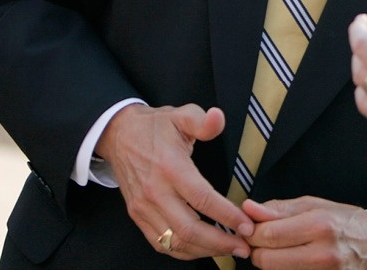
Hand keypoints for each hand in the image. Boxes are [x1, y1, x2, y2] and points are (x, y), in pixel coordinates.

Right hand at [96, 103, 253, 259]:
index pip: (202, 199)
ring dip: (204, 251)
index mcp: (169, 167)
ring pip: (175, 241)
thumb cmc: (154, 127)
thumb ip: (202, 120)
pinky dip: (184, 251)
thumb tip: (219, 118)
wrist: (118, 135)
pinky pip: (160, 243)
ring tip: (229, 249)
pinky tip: (203, 248)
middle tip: (244, 246)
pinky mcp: (137, 215)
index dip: (227, 215)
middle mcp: (154, 192)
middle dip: (220, 243)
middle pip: (189, 229)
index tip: (247, 225)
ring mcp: (143, 207)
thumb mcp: (180, 115)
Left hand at [243, 196, 366, 268]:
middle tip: (266, 241)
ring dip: (270, 262)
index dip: (252, 232)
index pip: (268, 235)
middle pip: (266, 261)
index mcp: (319, 226)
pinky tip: (294, 261)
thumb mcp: (315, 205)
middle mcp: (322, 255)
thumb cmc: (345, 222)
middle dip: (258, 250)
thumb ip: (279, 209)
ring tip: (284, 250)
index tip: (252, 227)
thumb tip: (249, 208)